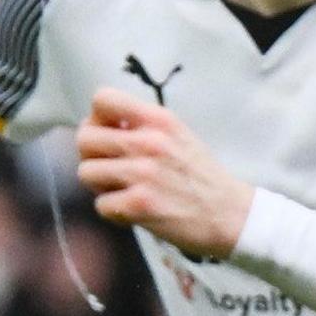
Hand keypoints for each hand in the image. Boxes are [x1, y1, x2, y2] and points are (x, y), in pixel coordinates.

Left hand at [77, 91, 255, 259]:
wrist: (231, 215)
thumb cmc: (201, 176)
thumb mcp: (178, 135)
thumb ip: (142, 126)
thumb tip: (99, 126)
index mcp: (159, 120)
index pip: (102, 99)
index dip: (97, 119)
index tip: (111, 135)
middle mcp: (149, 142)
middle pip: (84, 138)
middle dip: (92, 156)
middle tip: (113, 169)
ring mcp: (143, 174)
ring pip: (86, 172)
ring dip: (101, 186)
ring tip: (125, 191)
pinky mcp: (139, 205)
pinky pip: (100, 205)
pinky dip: (115, 212)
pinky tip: (136, 211)